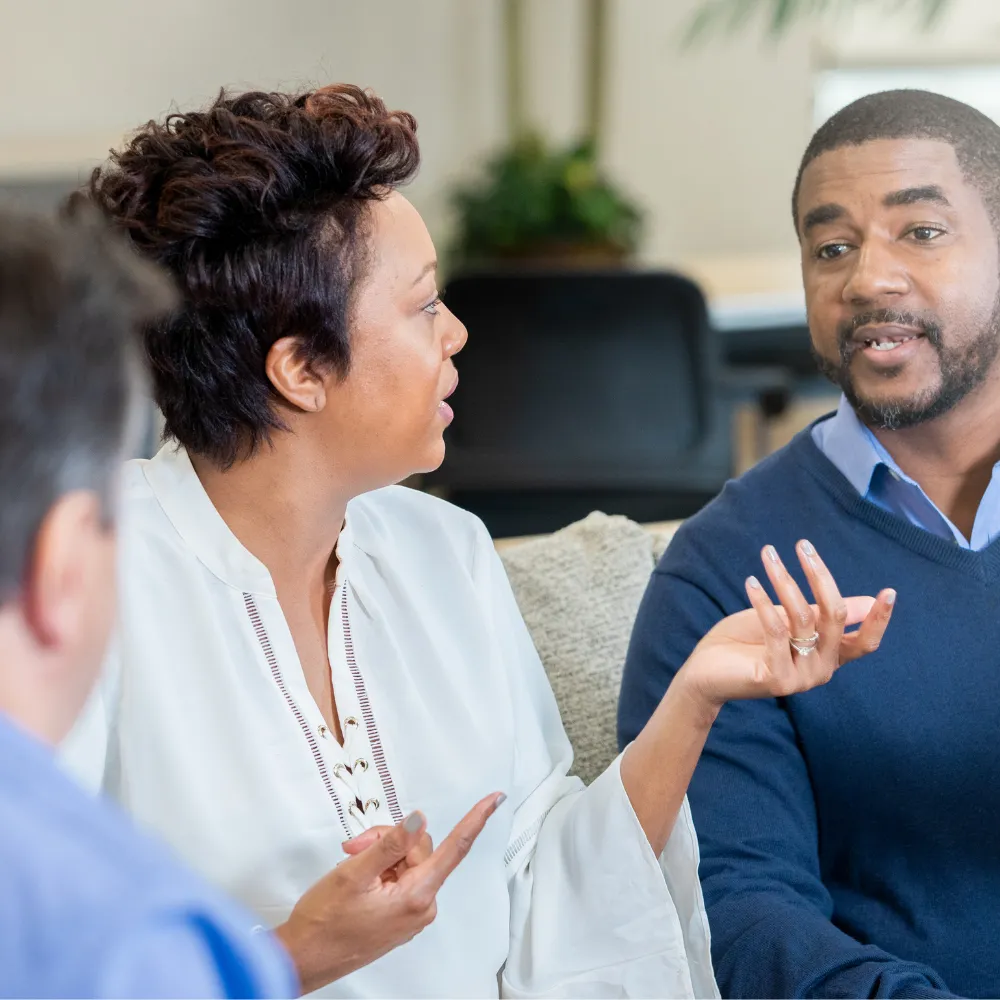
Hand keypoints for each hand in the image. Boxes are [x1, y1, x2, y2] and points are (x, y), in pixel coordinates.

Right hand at [275, 792, 504, 993]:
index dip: (476, 819)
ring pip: (408, 861)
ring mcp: (412, 913)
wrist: (304, 960)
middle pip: (420, 849)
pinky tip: (359, 880)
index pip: (455, 849)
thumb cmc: (324, 923)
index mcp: (417, 896)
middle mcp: (421, 906)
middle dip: (389, 839)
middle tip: (356, 846)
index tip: (495, 799)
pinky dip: (381, 870)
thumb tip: (418, 819)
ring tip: (352, 865)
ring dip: (381, 854)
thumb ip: (390, 843)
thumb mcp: (354, 873)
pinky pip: (401, 878)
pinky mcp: (401, 916)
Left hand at [676, 540, 894, 711]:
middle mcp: (822, 670)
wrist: (705, 673)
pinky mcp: (778, 679)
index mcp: (829, 657)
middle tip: (802, 546)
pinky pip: (777, 631)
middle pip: (836, 617)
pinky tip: (751, 581)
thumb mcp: (788, 621)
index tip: (889, 591)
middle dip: (819, 576)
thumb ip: (821, 612)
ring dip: (784, 580)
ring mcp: (802, 679)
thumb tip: (868, 600)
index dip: (879, 619)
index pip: (865, 642)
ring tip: (768, 554)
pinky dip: (763, 601)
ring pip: (803, 618)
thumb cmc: (746, 642)